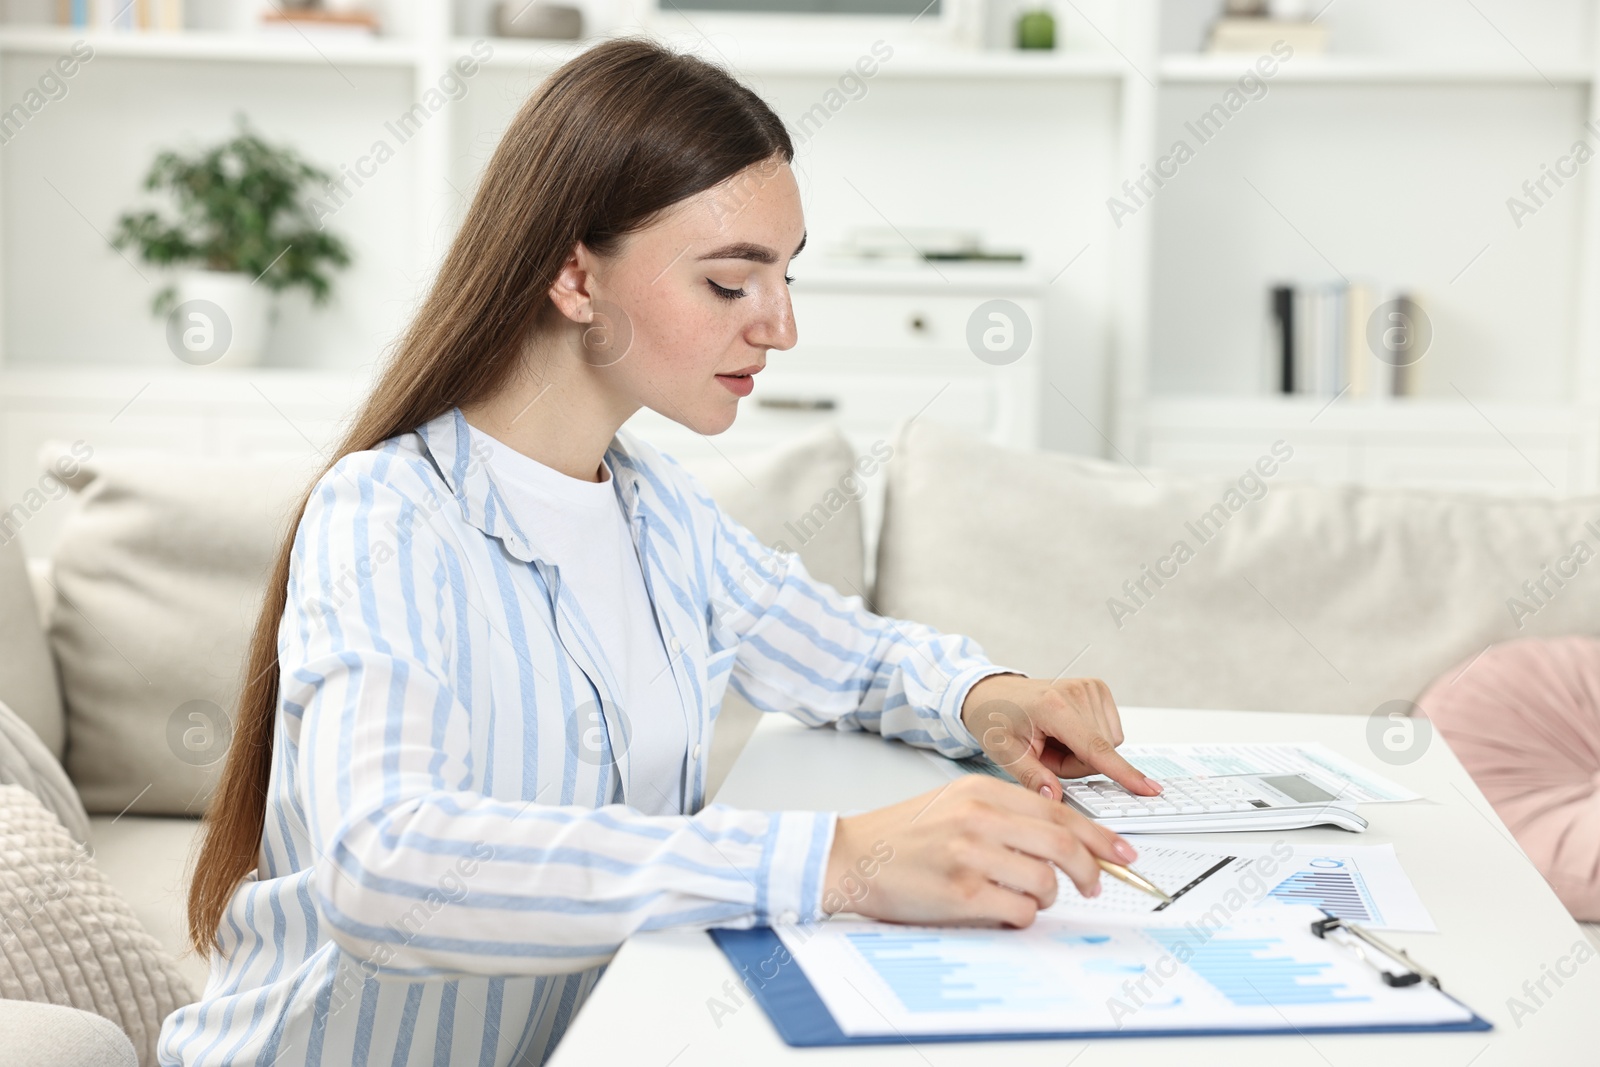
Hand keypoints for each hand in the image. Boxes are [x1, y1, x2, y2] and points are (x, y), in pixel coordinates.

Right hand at [821, 775, 1137, 926]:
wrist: (851, 856)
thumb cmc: (904, 835)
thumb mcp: (955, 803)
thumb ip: (1006, 813)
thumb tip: (1066, 838)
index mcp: (980, 791)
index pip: (1058, 811)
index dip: (1099, 835)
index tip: (1123, 853)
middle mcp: (978, 818)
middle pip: (1061, 844)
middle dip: (1090, 869)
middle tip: (1095, 884)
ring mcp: (969, 855)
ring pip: (1044, 882)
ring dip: (1046, 897)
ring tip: (1023, 896)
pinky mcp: (961, 893)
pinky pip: (1019, 911)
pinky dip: (1020, 915)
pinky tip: (998, 908)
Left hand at [958, 674, 1160, 800]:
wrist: (994, 693)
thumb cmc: (998, 719)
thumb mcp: (1005, 754)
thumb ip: (1032, 778)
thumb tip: (1054, 798)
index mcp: (1053, 707)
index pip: (1096, 748)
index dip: (1123, 772)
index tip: (1148, 788)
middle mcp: (1077, 692)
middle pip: (1101, 752)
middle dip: (1076, 764)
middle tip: (1045, 753)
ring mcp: (1090, 688)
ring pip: (1109, 744)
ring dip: (1083, 753)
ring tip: (1053, 741)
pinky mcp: (1098, 689)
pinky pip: (1110, 733)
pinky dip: (1089, 740)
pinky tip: (1066, 732)